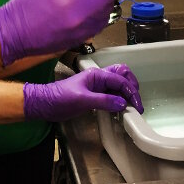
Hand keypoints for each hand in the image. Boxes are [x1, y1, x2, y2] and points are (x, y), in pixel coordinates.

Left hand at [23, 63, 143, 121]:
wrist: (46, 104)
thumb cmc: (60, 98)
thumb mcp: (82, 100)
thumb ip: (103, 100)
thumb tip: (122, 103)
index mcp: (97, 75)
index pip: (120, 79)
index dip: (131, 91)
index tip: (137, 105)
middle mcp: (99, 78)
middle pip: (122, 76)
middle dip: (132, 86)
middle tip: (136, 102)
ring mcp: (97, 86)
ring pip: (118, 84)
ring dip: (127, 93)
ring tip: (132, 106)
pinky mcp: (95, 95)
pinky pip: (112, 94)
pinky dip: (120, 99)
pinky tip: (122, 108)